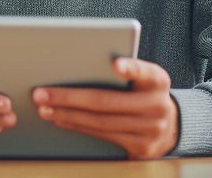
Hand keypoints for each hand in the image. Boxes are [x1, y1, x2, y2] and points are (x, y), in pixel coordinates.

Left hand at [31, 57, 178, 158]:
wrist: (170, 125)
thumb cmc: (144, 92)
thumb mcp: (144, 78)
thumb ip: (125, 70)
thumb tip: (80, 63)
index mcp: (158, 81)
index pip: (146, 72)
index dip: (132, 68)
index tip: (116, 64)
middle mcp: (158, 106)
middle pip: (106, 102)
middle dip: (69, 97)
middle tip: (41, 92)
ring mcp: (151, 130)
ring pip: (100, 122)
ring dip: (67, 114)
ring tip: (44, 107)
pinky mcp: (141, 148)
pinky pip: (102, 136)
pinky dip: (78, 126)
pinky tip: (61, 118)